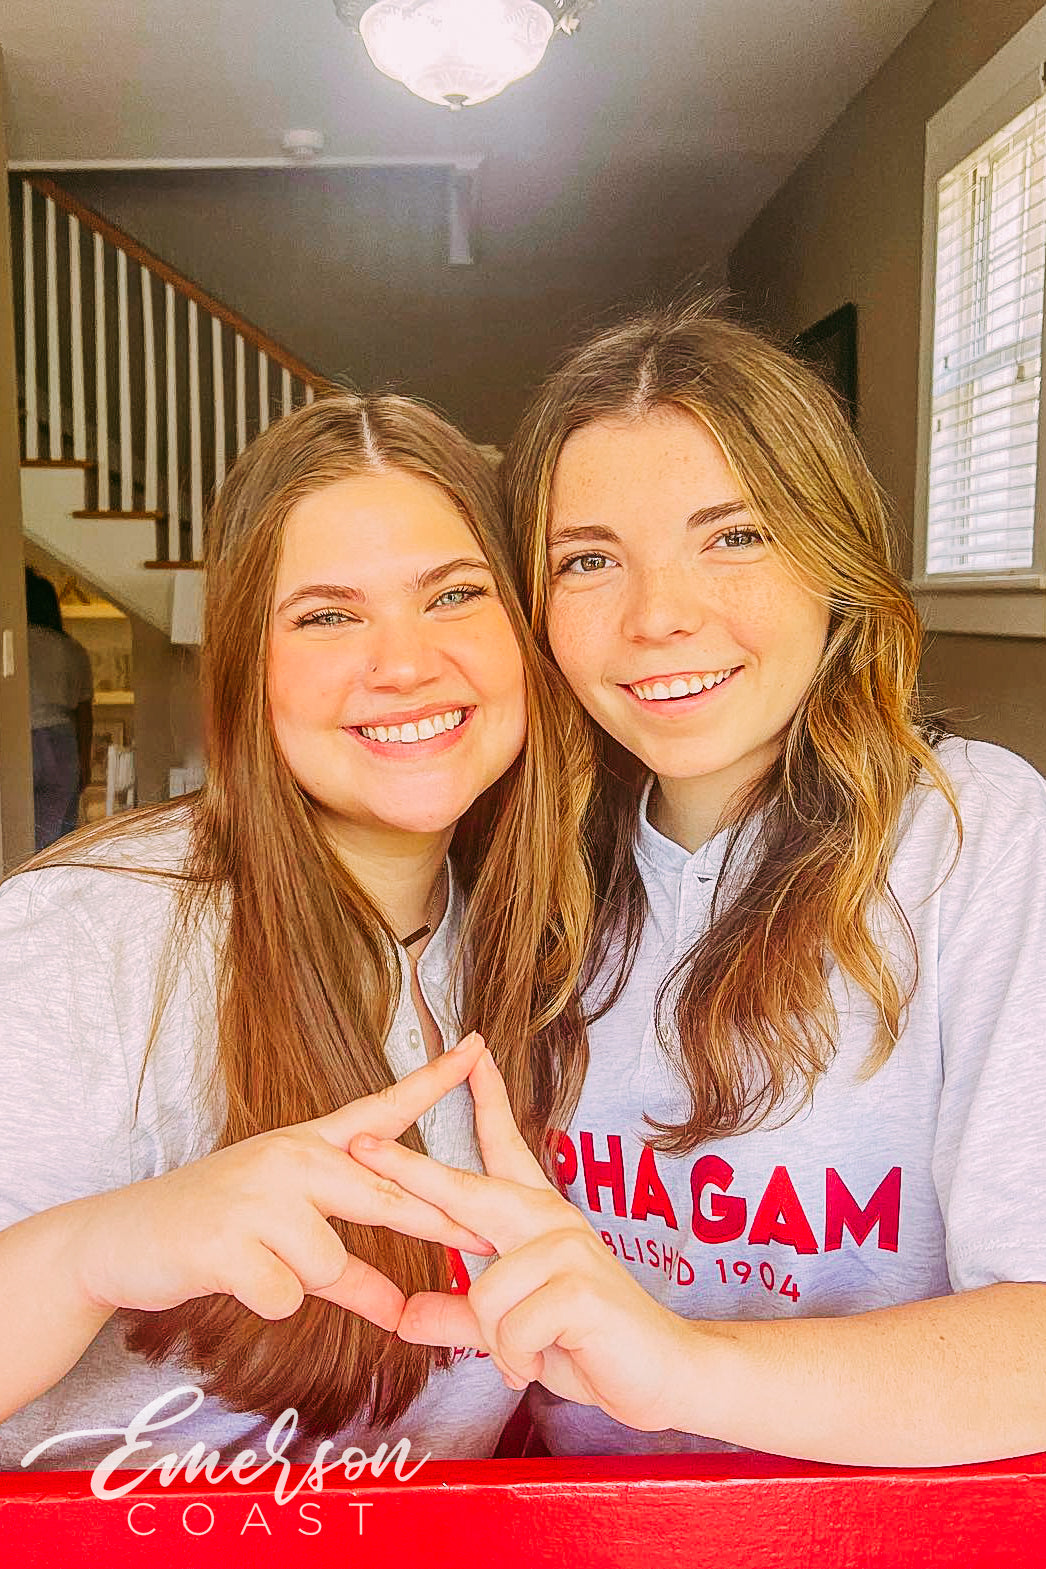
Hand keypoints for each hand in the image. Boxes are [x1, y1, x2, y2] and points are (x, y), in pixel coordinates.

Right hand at [67, 1033, 491, 1332]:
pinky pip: (286, 1295)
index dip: (432, 1080)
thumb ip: (348, 1270)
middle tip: (481, 1232)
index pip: (381, 1109)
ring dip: (301, 1281)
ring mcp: (259, 1195)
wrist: (120, 1239)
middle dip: (433, 1220)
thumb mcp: (284, 1237)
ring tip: (255, 1260)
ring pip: (328, 1263)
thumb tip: (400, 1310)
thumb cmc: (213, 1231)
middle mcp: (289, 1158)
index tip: (478, 1046)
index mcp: (306, 1145)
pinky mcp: (229, 1240)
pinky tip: (233, 1277)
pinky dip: (267, 1301)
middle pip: (382, 1193)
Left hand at [350, 1049, 695, 1431]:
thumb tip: (403, 1316)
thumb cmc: (590, 1345)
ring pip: (484, 1293)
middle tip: (360, 1143)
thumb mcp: (513, 1331)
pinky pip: (511, 1328)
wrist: (665, 1374)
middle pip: (468, 1190)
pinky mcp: (579, 1286)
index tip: (470, 1056)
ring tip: (525, 1356)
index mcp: (536, 1220)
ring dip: (497, 1343)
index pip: (507, 1149)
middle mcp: (551, 1220)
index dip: (487, 1100)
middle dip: (410, 1170)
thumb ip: (459, 1317)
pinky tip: (540, 1363)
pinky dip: (516, 1360)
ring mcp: (568, 1248)